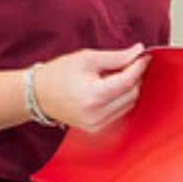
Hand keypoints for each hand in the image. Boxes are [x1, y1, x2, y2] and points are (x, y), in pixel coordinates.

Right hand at [34, 44, 149, 131]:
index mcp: (93, 97)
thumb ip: (116, 57)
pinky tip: (109, 89)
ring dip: (128, 88)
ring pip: (129, 104)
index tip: (144, 56)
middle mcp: (96, 115)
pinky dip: (121, 99)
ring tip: (112, 76)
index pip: (128, 81)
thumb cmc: (59, 74)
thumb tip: (138, 51)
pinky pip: (120, 113)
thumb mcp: (88, 58)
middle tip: (128, 63)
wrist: (38, 95)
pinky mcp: (97, 130)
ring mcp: (97, 126)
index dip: (139, 66)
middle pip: (131, 94)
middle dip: (134, 77)